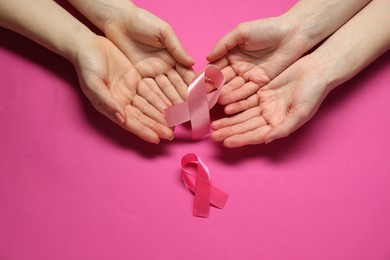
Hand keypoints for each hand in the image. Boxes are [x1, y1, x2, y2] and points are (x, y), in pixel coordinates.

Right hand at [73, 35, 173, 143]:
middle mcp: (122, 102)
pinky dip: (161, 99)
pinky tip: (172, 105)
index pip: (130, 123)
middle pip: (142, 117)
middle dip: (156, 126)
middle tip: (171, 134)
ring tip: (175, 122)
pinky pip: (151, 92)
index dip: (143, 131)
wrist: (87, 45)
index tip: (157, 139)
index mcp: (110, 106)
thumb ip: (108, 102)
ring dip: (161, 115)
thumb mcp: (94, 83)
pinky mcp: (135, 80)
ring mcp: (129, 91)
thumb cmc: (86, 65)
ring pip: (149, 106)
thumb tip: (122, 119)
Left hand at [102, 6, 195, 105]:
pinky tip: (163, 111)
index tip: (201, 98)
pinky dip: (156, 101)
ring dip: (172, 104)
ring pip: (164, 91)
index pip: (186, 75)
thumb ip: (177, 48)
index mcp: (173, 56)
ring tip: (179, 117)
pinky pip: (149, 91)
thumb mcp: (163, 32)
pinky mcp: (138, 76)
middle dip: (184, 100)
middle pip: (176, 87)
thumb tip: (192, 62)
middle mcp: (164, 67)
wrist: (118, 20)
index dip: (194, 86)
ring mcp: (151, 73)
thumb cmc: (142, 21)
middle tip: (191, 113)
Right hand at [207, 17, 309, 112]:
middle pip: (222, 80)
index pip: (215, 67)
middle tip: (199, 99)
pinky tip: (226, 104)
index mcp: (231, 54)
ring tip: (212, 102)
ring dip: (222, 95)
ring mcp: (249, 75)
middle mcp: (238, 66)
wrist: (293, 33)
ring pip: (233, 88)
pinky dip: (237, 98)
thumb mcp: (241, 32)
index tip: (194, 84)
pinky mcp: (261, 82)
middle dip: (211, 89)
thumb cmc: (267, 28)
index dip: (204, 76)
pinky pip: (247, 92)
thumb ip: (223, 44)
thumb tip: (207, 58)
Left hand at [211, 55, 328, 147]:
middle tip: (214, 135)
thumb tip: (266, 139)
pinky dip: (235, 104)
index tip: (226, 142)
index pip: (256, 135)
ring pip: (242, 115)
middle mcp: (270, 117)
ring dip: (229, 120)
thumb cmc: (313, 93)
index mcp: (279, 125)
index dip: (241, 139)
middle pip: (245, 126)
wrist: (317, 70)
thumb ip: (283, 128)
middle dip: (230, 131)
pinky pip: (245, 100)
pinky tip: (224, 107)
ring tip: (214, 125)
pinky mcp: (262, 92)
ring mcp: (265, 104)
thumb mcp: (300, 112)